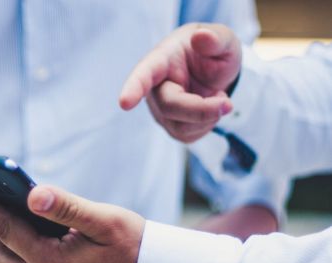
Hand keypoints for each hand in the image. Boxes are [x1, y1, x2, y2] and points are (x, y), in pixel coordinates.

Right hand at [119, 23, 241, 142]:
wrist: (214, 71)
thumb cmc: (212, 52)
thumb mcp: (223, 40)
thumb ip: (216, 38)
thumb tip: (202, 37)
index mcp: (161, 60)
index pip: (144, 74)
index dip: (134, 88)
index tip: (125, 103)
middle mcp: (154, 87)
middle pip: (170, 106)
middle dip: (202, 110)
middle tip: (228, 104)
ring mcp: (160, 109)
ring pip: (180, 126)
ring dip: (208, 117)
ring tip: (219, 97)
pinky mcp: (170, 126)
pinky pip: (188, 135)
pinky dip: (208, 124)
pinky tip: (210, 108)